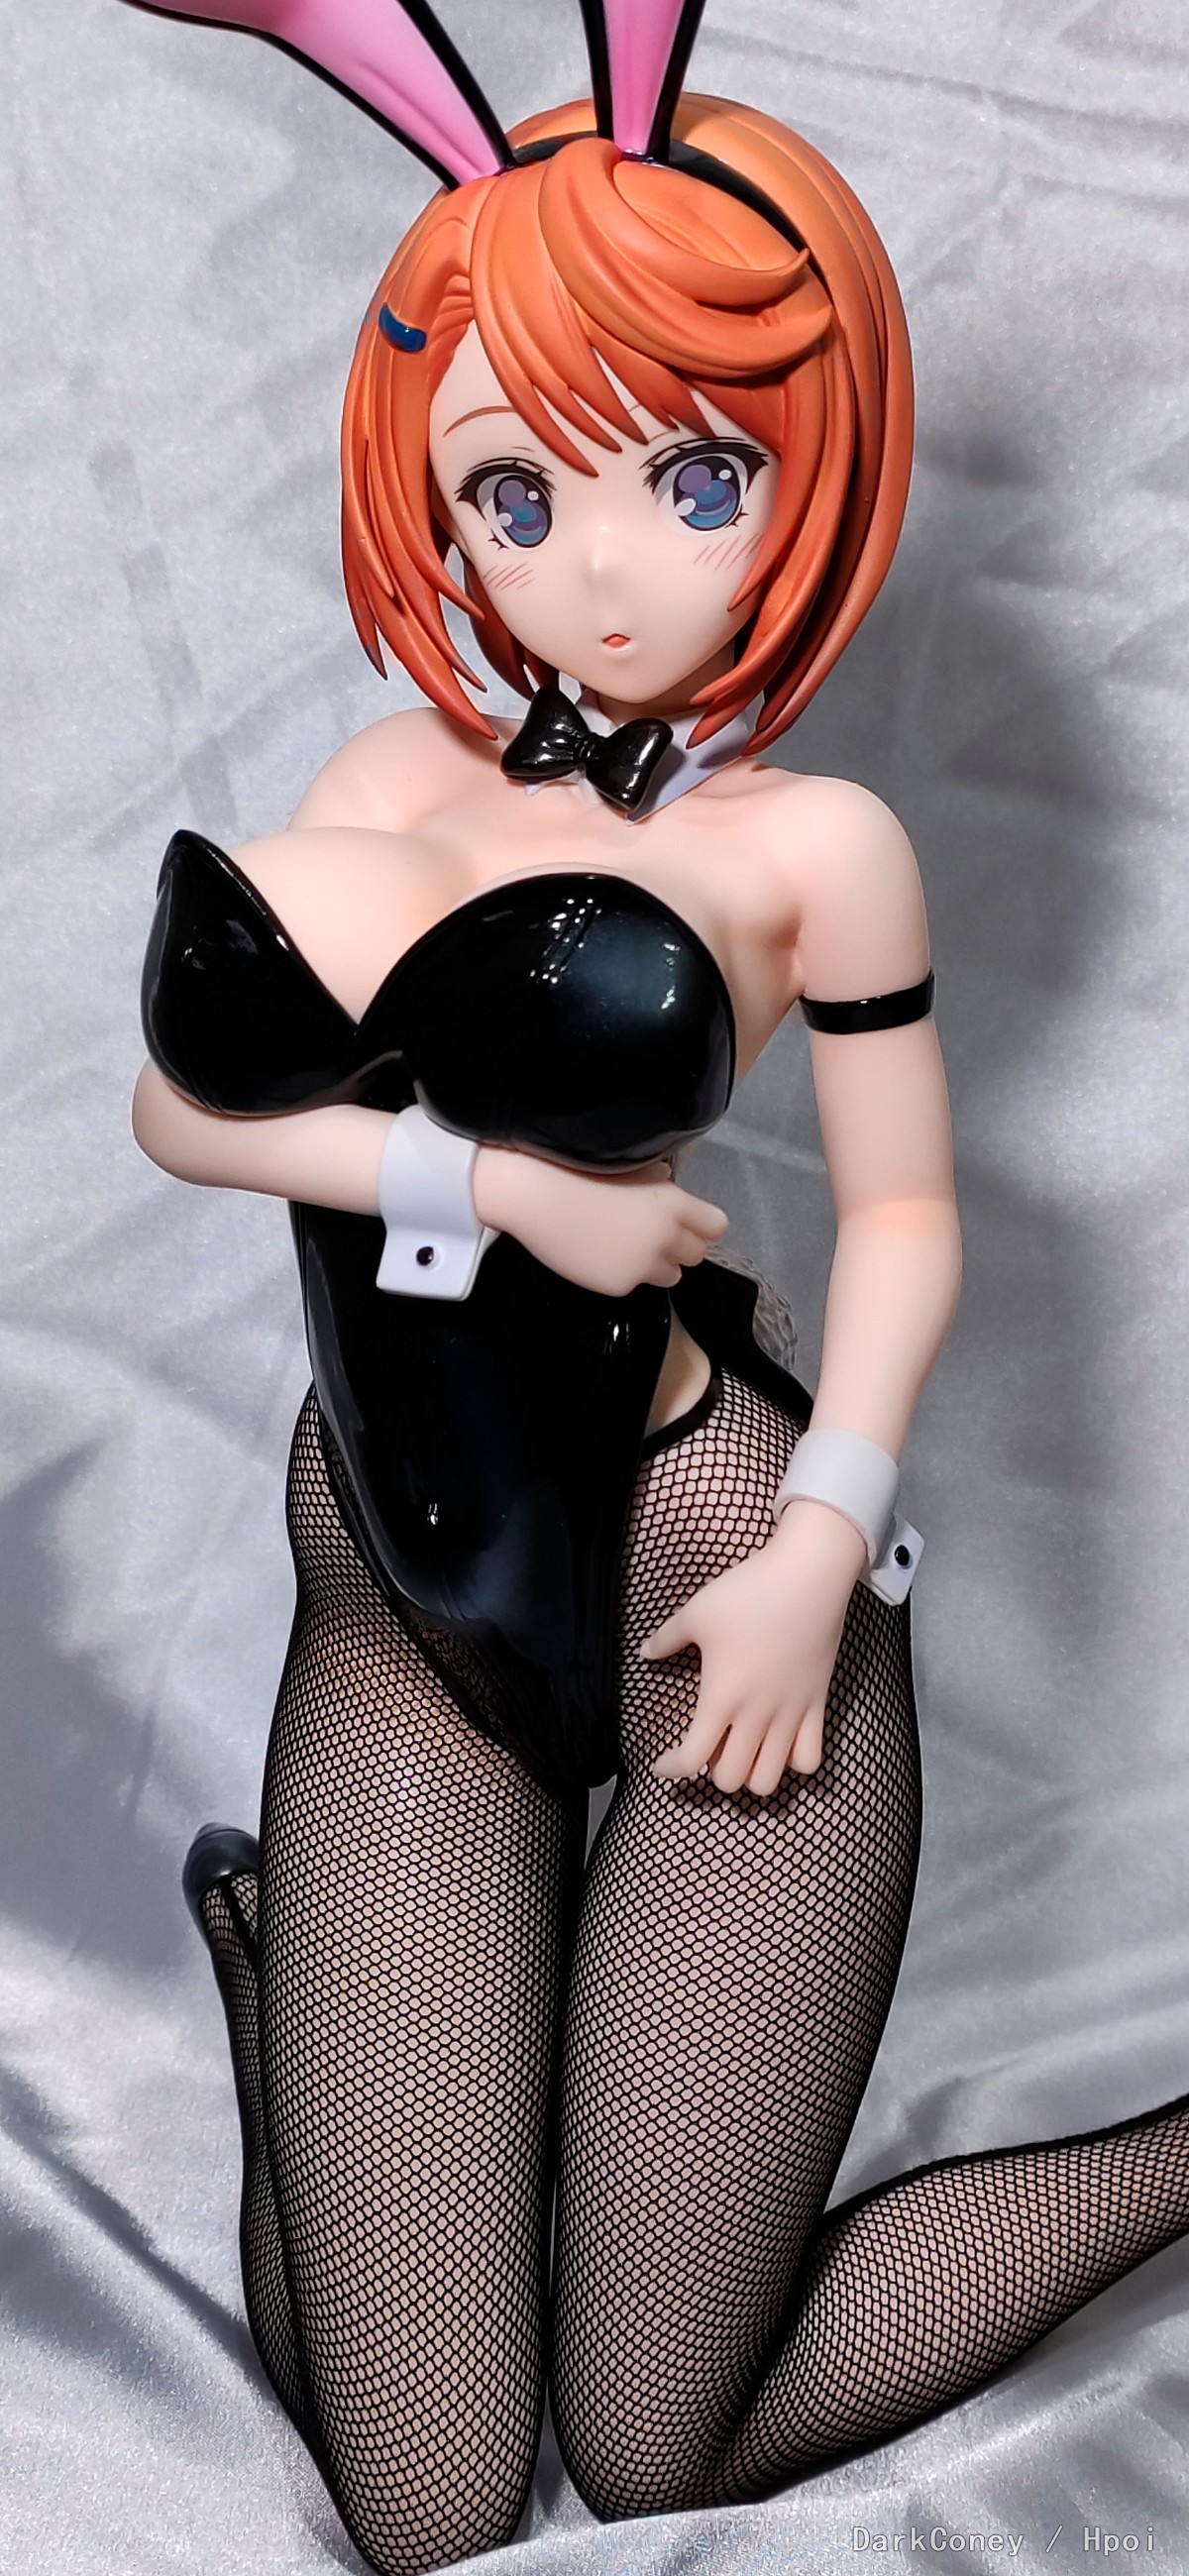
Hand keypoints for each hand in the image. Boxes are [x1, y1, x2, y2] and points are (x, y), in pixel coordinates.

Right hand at [473, 1145, 727, 1296]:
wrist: (535, 1195)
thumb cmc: (579, 1169)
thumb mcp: (629, 1166)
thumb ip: (657, 1181)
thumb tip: (667, 1184)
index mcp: (673, 1204)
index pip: (716, 1226)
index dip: (703, 1224)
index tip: (688, 1222)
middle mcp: (665, 1238)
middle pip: (697, 1254)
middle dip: (682, 1246)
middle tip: (655, 1235)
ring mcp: (642, 1265)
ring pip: (672, 1276)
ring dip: (659, 1264)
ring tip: (631, 1248)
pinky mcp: (618, 1285)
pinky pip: (635, 1284)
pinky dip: (625, 1273)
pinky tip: (602, 1254)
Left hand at [645, 1499, 868, 1792]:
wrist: (808, 1575)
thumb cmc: (748, 1592)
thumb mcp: (696, 1612)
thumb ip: (666, 1639)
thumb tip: (645, 1653)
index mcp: (721, 1698)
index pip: (691, 1760)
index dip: (671, 1769)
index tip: (660, 1763)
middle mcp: (757, 1716)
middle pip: (731, 1780)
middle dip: (711, 1772)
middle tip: (706, 1747)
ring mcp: (792, 1714)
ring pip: (769, 1780)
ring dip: (751, 1775)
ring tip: (742, 1750)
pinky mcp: (818, 1704)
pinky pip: (810, 1759)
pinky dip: (793, 1762)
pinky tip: (780, 1743)